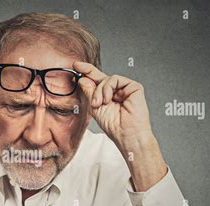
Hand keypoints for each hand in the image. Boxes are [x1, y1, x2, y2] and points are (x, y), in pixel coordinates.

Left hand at [73, 61, 167, 190]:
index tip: (76, 66)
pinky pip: (116, 79)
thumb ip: (90, 92)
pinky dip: (108, 88)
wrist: (126, 134)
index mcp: (108, 96)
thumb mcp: (95, 107)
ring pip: (107, 79)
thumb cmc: (113, 125)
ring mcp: (125, 88)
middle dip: (89, 72)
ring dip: (99, 90)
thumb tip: (83, 78)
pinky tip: (108, 99)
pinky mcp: (134, 87)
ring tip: (98, 103)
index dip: (87, 72)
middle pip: (101, 77)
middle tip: (77, 67)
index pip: (97, 82)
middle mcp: (117, 91)